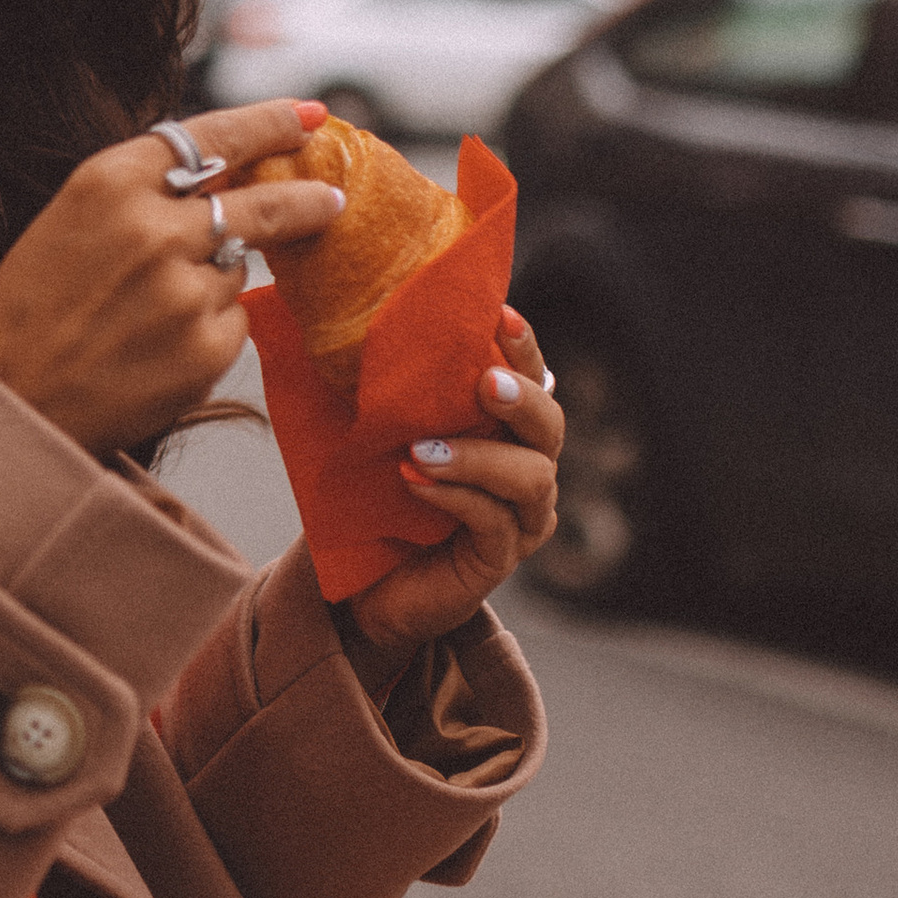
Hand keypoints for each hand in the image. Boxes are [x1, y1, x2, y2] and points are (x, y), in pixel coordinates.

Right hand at [0, 98, 341, 458]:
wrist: (7, 404)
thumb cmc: (26, 310)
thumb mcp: (67, 219)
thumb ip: (140, 190)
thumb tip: (223, 174)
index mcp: (108, 182)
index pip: (213, 136)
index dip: (269, 124)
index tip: (308, 118)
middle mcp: (154, 229)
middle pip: (261, 201)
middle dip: (305, 200)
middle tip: (331, 199)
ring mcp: (186, 291)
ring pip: (239, 267)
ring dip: (215, 278)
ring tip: (148, 312)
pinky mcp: (206, 349)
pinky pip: (234, 322)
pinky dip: (209, 329)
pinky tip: (156, 348)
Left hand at [339, 304, 562, 673]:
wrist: (361, 583)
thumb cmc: (374, 497)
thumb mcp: (375, 434)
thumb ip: (381, 388)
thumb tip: (346, 322)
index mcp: (505, 428)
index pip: (532, 378)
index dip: (524, 348)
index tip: (501, 315)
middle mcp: (527, 469)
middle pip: (551, 425)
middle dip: (521, 398)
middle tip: (484, 383)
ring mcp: (520, 518)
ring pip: (532, 477)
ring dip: (478, 456)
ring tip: (423, 449)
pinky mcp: (500, 559)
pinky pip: (494, 523)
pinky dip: (455, 498)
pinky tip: (415, 483)